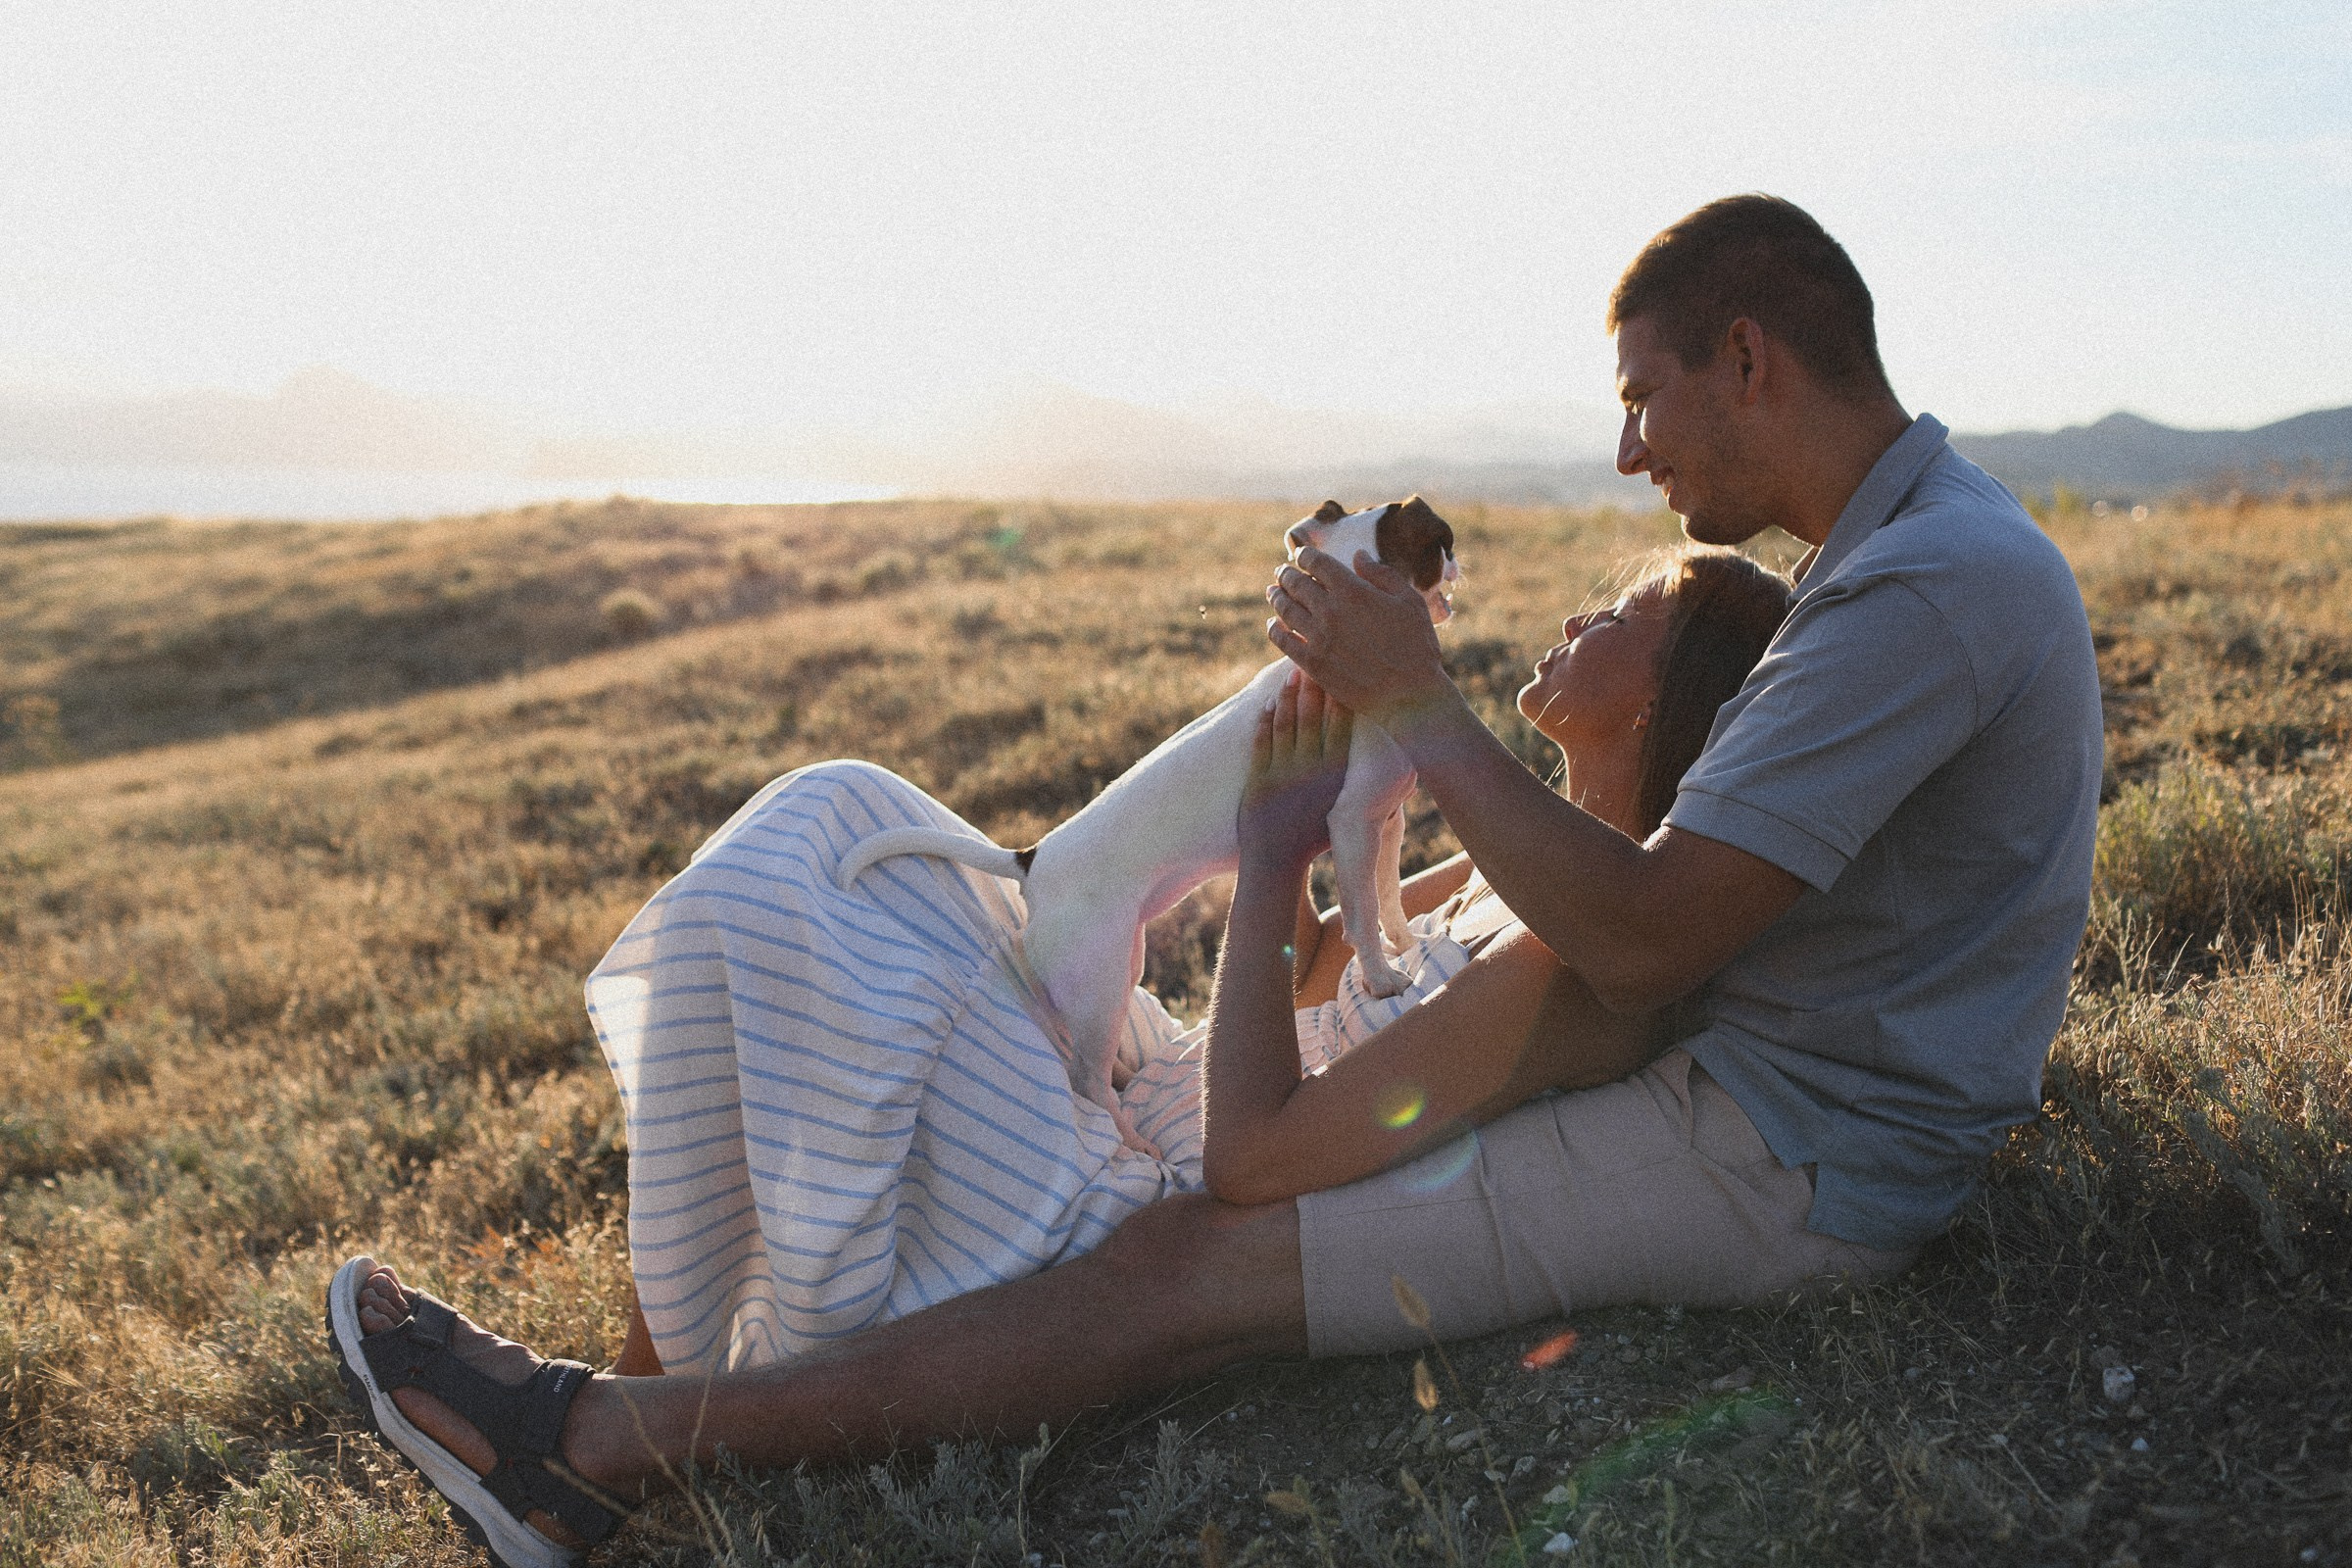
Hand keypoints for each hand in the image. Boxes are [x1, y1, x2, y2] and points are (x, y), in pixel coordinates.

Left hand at [1239, 667, 1353, 873]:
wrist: (1277, 862)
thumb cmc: (1318, 837)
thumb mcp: (1348, 812)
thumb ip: (1366, 787)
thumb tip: (1406, 774)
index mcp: (1336, 777)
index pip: (1342, 727)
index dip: (1341, 696)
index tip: (1343, 672)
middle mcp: (1311, 772)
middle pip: (1312, 717)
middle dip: (1313, 685)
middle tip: (1315, 660)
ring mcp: (1282, 774)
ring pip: (1286, 724)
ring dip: (1288, 695)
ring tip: (1292, 673)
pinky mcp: (1258, 778)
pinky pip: (1262, 740)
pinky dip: (1265, 719)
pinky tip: (1268, 702)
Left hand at [1265, 546, 1451, 723]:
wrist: (1410, 695)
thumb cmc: (1417, 647)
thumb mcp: (1410, 602)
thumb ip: (1382, 575)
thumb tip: (1358, 555)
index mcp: (1353, 590)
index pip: (1318, 563)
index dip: (1306, 556)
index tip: (1302, 555)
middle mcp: (1331, 610)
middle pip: (1297, 584)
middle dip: (1287, 574)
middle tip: (1282, 572)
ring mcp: (1319, 638)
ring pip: (1286, 610)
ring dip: (1276, 597)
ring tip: (1272, 591)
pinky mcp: (1313, 664)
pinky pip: (1283, 641)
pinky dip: (1275, 630)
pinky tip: (1273, 625)